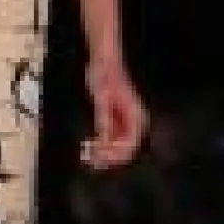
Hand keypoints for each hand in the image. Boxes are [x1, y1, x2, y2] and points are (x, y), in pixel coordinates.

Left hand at [80, 52, 148, 170]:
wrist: (104, 62)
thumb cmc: (105, 75)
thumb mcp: (102, 96)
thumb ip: (104, 117)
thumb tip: (104, 137)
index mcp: (136, 116)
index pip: (130, 144)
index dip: (115, 155)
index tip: (100, 157)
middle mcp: (135, 121)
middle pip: (125, 149)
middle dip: (108, 157)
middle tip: (90, 160)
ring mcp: (126, 122)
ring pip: (118, 147)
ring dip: (104, 154)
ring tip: (87, 156)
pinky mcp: (117, 121)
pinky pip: (111, 140)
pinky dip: (101, 145)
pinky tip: (89, 146)